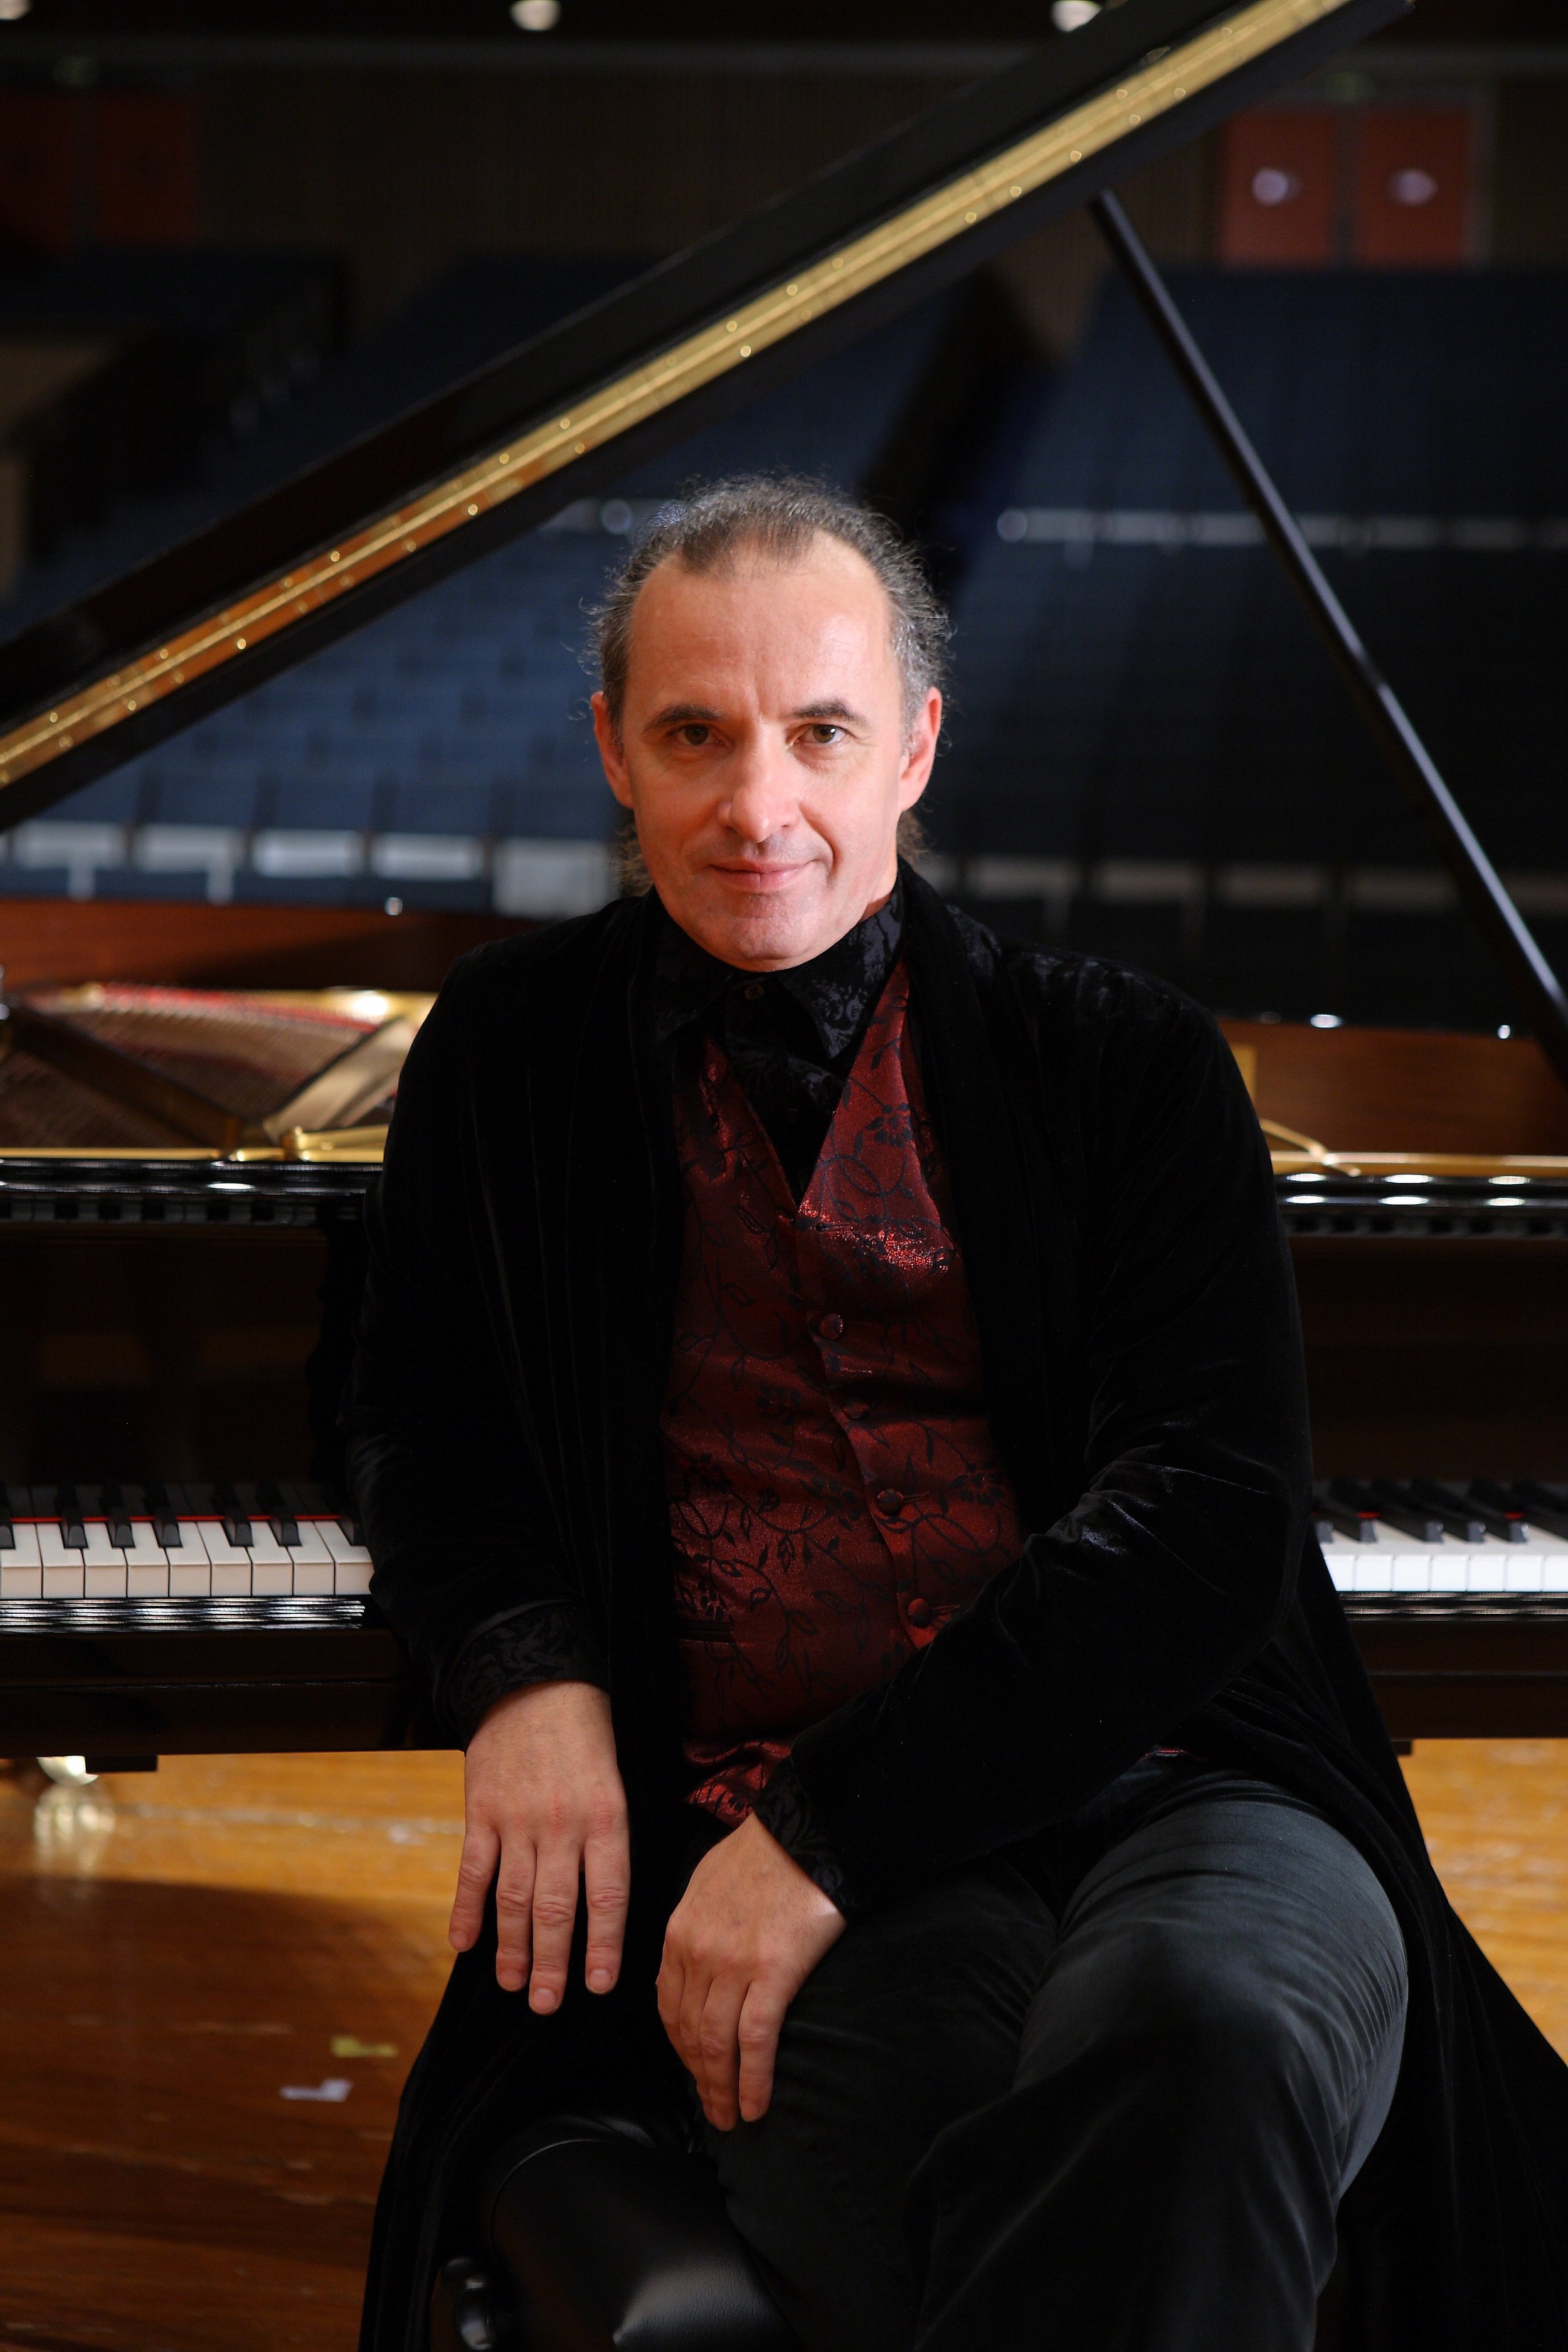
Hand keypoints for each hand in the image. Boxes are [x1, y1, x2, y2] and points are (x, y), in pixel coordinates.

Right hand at [449, 1680, 629, 2009]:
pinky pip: (473, 1870)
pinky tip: (463, 1944)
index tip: (599, 1986)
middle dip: (552, 1963)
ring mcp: (516, 1820)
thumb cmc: (587, 1732)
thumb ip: (612, 1836)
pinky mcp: (481, 1810)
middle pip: (556, 1908)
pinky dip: (466, 1910)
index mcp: (606, 1817)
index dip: (603, 1945)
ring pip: (514, 1898)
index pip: (608, 1895)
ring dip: (512, 1948)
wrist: (535, 1678)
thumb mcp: (619, 1778)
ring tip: (515, 1986)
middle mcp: (562, 1824)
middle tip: (547, 2006)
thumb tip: (610, 1900)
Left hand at [658, 1811, 843, 2130]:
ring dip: (722, 2089)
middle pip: (689, 2033)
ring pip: (716, 2044)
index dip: (680, 2048)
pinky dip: (751, 2079)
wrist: (806, 1831)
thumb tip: (689, 1963)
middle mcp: (697, 1953)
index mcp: (679, 1932)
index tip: (694, 2071)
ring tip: (731, 2117)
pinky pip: (754, 2040)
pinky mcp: (771, 1974)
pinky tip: (755, 2105)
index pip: (669, 2006)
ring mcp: (732, 1965)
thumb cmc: (764, 1852)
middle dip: (699, 2079)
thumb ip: (694, 1927)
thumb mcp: (706, 1883)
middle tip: (712, 2111)